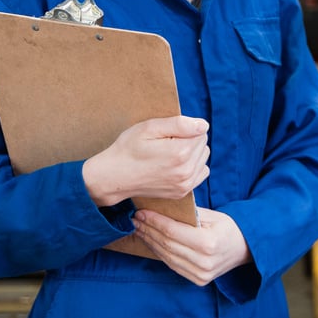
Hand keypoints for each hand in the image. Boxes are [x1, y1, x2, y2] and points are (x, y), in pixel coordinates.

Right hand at [83, 116, 209, 206]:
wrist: (114, 176)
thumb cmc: (129, 148)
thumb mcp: (149, 128)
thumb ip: (179, 124)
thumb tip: (204, 125)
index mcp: (180, 152)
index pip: (201, 131)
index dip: (185, 128)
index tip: (167, 133)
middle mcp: (186, 171)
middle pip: (203, 144)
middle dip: (190, 139)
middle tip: (166, 142)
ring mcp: (184, 185)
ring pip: (203, 158)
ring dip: (192, 153)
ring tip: (170, 153)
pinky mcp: (182, 193)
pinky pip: (200, 173)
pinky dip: (193, 167)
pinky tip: (176, 165)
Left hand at [132, 207, 250, 285]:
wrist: (245, 250)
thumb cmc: (229, 228)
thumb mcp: (213, 216)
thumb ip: (190, 213)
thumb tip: (164, 206)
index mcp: (208, 243)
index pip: (173, 231)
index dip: (155, 222)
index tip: (142, 213)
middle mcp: (203, 261)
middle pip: (167, 244)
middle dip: (149, 230)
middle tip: (136, 219)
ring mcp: (200, 273)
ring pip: (167, 256)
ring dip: (151, 242)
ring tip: (140, 229)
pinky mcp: (198, 280)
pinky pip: (173, 265)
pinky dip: (160, 253)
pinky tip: (152, 242)